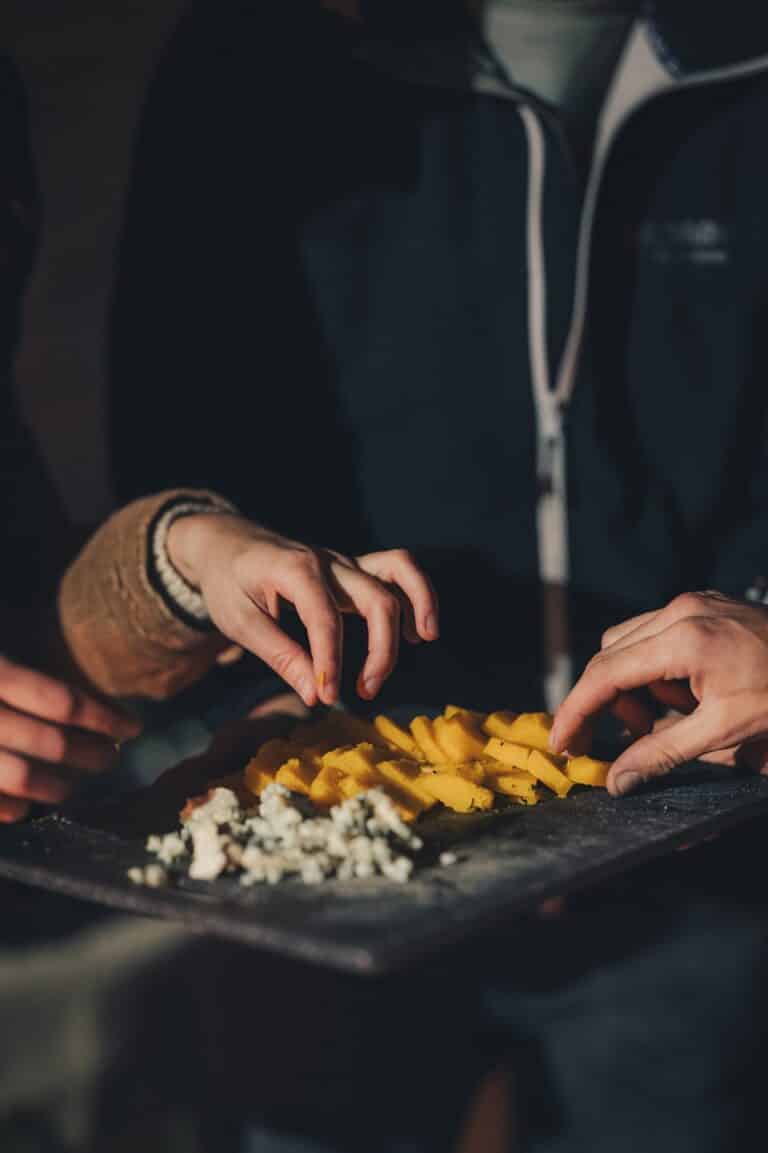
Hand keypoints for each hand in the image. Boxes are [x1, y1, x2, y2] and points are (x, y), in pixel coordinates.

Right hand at [0, 656, 140, 821]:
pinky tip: (26, 807)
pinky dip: (12, 808)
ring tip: (69, 786)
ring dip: (56, 786)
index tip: (131, 727)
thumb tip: (83, 649)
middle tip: (110, 758)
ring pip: (23, 777)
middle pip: (53, 743)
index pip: (64, 703)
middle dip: (91, 754)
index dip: (105, 719)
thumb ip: (30, 645)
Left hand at [166, 515, 438, 707]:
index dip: (330, 662)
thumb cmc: (228, 582)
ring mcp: (344, 562)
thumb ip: (280, 656)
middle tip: (365, 692)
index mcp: (295, 569)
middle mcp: (328, 561)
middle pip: (376, 599)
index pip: (325, 619)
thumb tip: (315, 696)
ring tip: (424, 640)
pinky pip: (396, 572)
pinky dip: (414, 597)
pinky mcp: (353, 569)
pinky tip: (415, 634)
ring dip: (419, 603)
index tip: (326, 697)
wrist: (226, 543)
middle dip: (380, 650)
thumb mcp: (240, 622)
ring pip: (399, 571)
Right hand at [550, 592, 767, 795]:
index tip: (561, 742)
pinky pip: (655, 636)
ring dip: (632, 686)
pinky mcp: (702, 606)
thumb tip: (617, 780)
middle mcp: (679, 611)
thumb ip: (663, 753)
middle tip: (615, 741)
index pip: (605, 673)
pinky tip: (683, 697)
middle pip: (610, 655)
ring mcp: (691, 603)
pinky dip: (655, 670)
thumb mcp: (726, 730)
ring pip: (628, 643)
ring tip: (664, 720)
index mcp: (683, 638)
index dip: (576, 710)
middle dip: (604, 702)